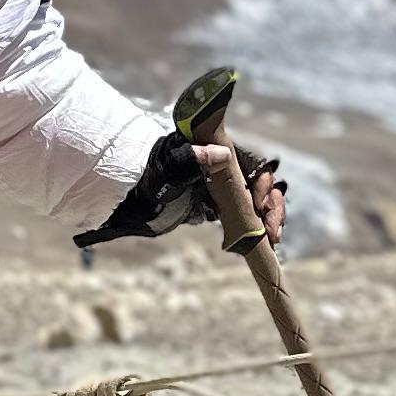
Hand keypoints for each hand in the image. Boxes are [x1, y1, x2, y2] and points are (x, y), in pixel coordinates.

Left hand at [76, 129, 286, 258]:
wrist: (123, 199)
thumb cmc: (142, 178)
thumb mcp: (165, 169)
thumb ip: (190, 160)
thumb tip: (221, 153)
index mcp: (213, 151)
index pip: (251, 162)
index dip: (263, 180)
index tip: (260, 201)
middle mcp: (221, 168)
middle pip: (259, 183)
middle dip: (271, 205)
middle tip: (272, 230)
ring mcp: (219, 189)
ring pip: (255, 201)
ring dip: (268, 218)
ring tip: (271, 239)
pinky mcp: (214, 207)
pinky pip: (243, 215)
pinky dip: (254, 228)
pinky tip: (261, 243)